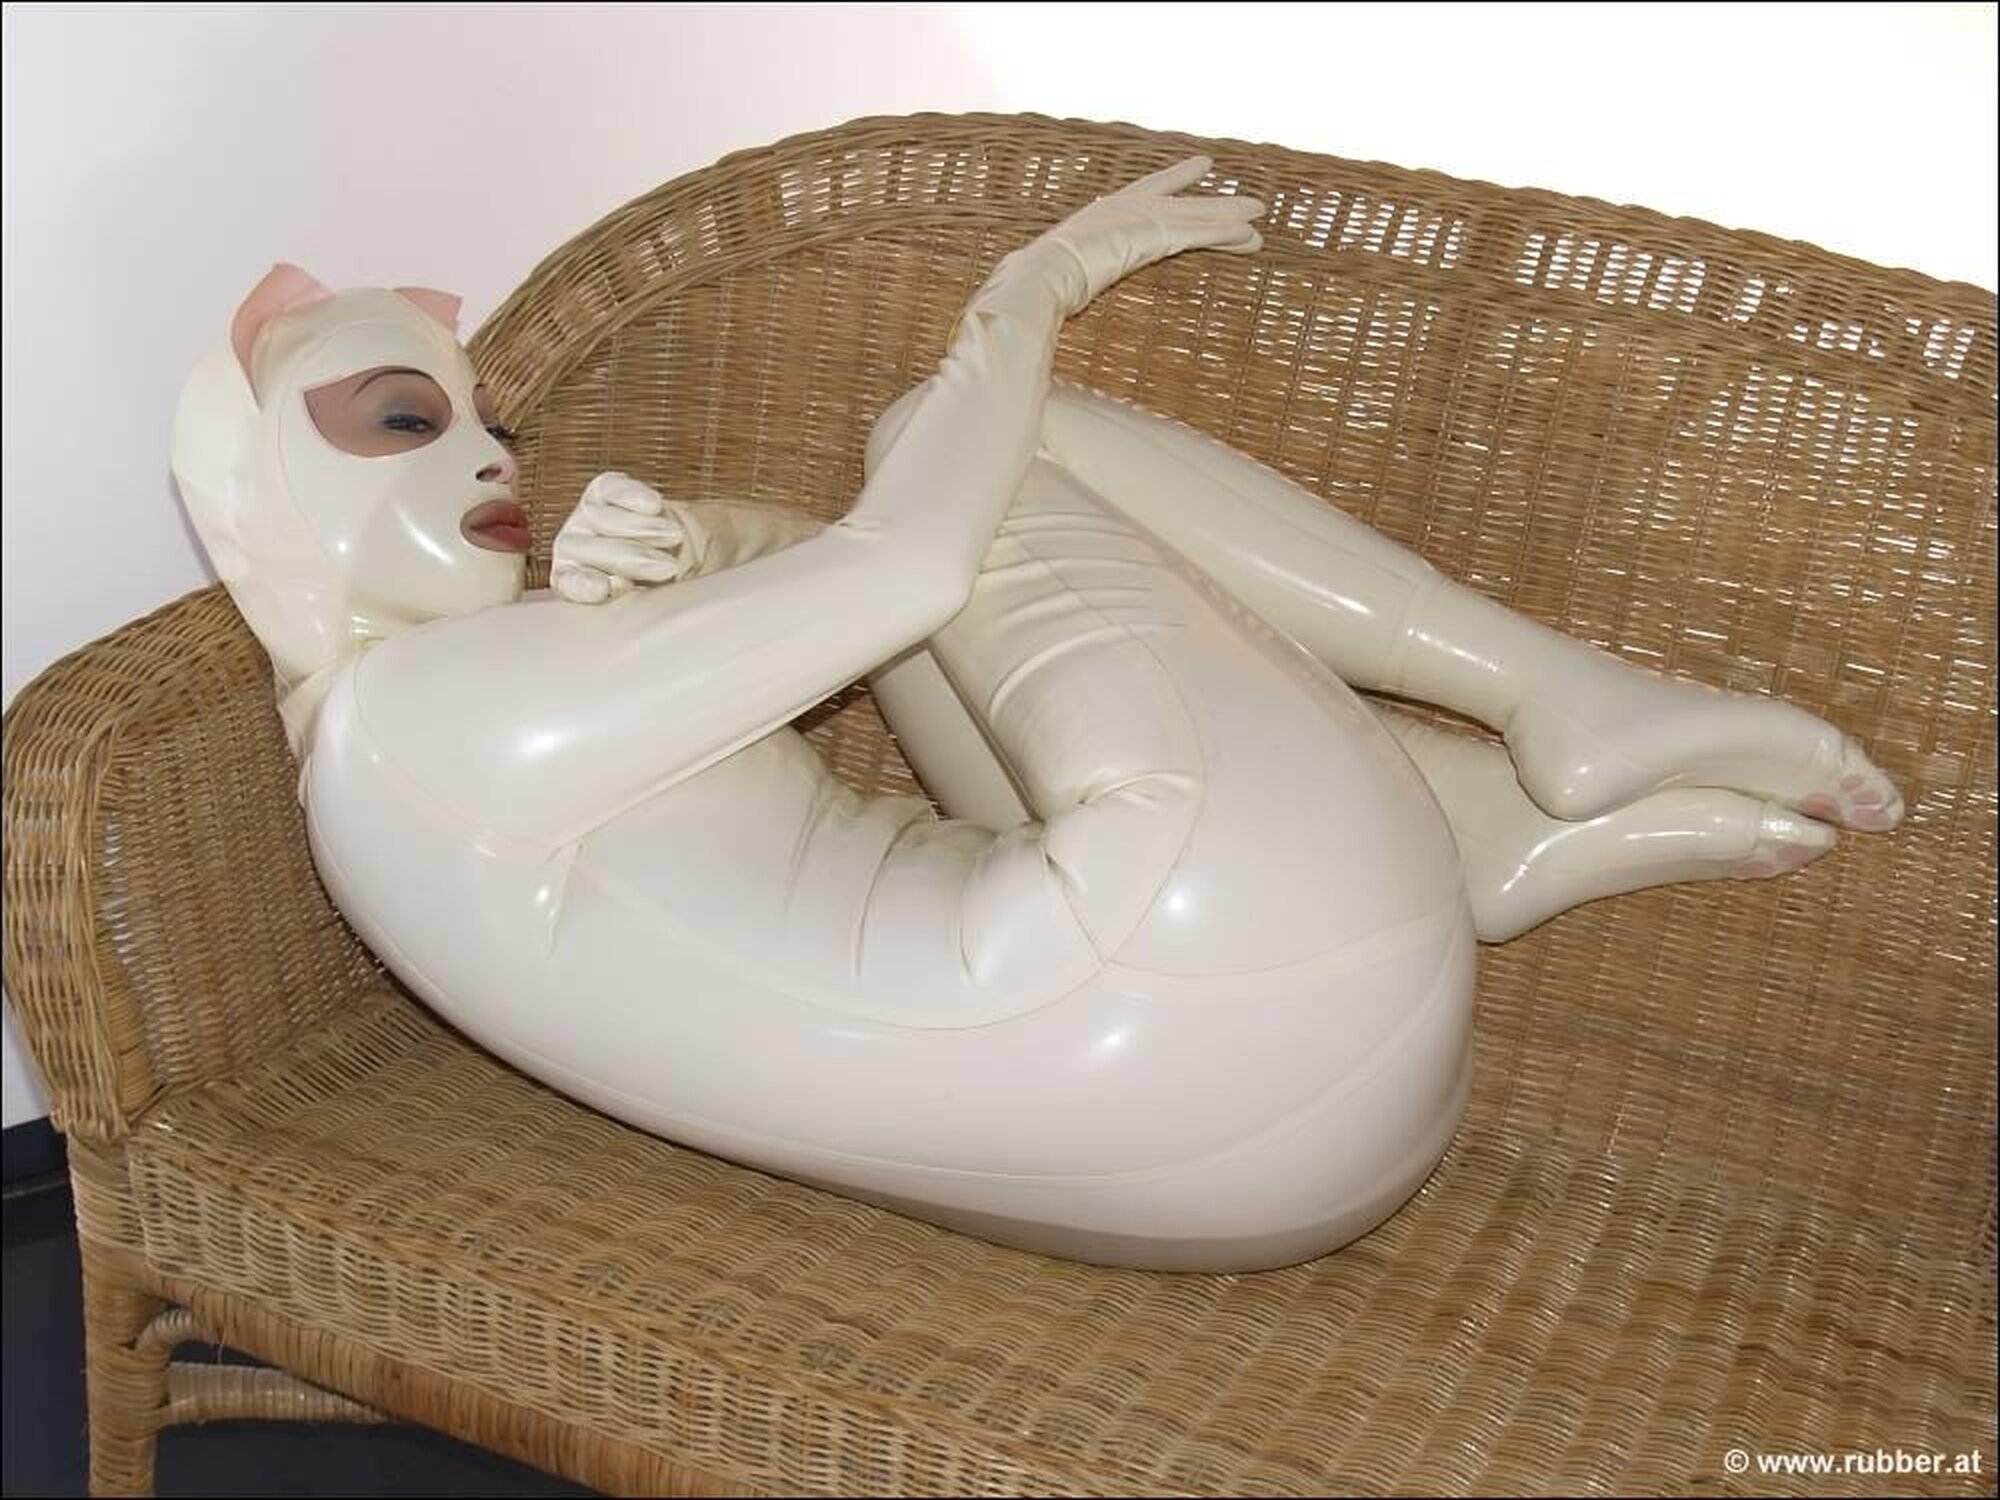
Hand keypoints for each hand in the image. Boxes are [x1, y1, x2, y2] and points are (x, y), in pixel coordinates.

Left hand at [550, 472, 692, 603]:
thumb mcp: (657, 596)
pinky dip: (632, 496)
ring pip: (603, 520)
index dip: (586, 585)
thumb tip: (630, 588)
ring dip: (642, 529)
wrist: (681, 546)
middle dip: (631, 559)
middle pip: (591, 551)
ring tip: (675, 537)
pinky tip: (653, 505)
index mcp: (577, 584)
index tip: (608, 588)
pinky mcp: (602, 489)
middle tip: (667, 567)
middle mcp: (574, 549)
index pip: (572, 583)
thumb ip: (641, 598)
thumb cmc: (667, 580)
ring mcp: (585, 517)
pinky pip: (612, 490)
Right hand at [1021, 155, 1264, 313]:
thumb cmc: (1039, 286)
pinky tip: (1251, 235)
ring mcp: (1141, 220)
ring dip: (1230, 216)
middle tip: (1239, 190)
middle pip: (1178, 201)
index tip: (1195, 167)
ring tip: (1260, 212)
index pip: (1145, 191)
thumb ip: (1061, 288)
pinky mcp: (1155, 236)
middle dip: (1211, 200)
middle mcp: (1124, 210)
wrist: (1042, 276)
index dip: (1172, 179)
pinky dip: (1225, 234)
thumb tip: (1052, 320)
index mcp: (1101, 215)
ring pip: (1195, 217)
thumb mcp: (1056, 282)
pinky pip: (1199, 234)